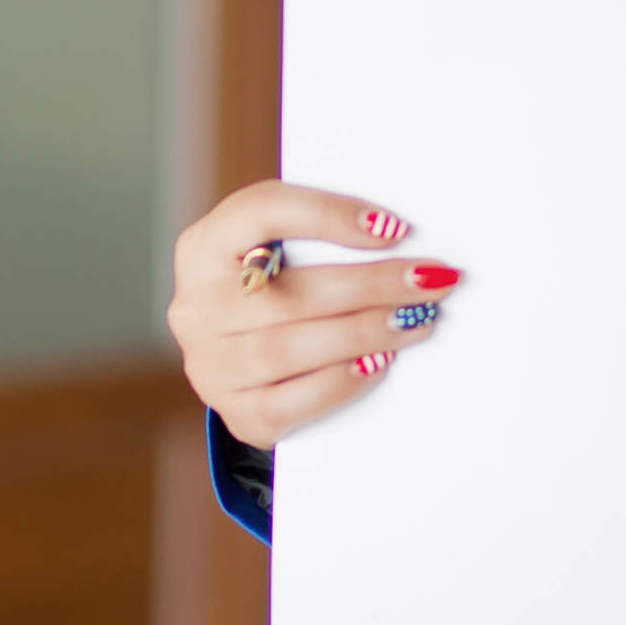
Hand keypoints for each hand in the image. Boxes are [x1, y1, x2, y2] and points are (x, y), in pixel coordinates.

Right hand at [168, 181, 461, 447]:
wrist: (244, 363)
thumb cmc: (271, 291)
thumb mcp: (275, 253)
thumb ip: (318, 238)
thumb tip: (394, 236)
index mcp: (203, 247)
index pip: (261, 212)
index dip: (328, 215)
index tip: (392, 227)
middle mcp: (197, 307)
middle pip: (290, 292)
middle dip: (371, 285)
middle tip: (428, 280)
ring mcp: (210, 365)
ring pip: (290, 349)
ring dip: (365, 334)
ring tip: (416, 321)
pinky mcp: (237, 412)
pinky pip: (291, 403)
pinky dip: (340, 382)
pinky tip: (377, 363)